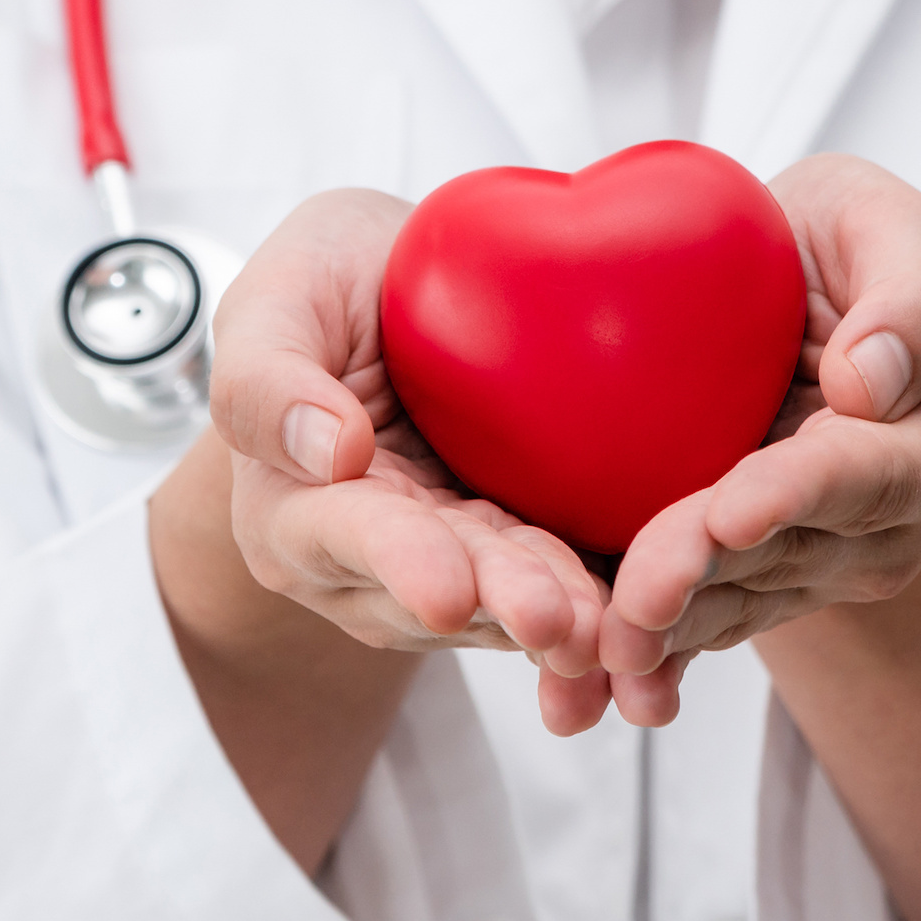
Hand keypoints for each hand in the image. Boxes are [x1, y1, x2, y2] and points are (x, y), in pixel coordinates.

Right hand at [208, 190, 618, 733]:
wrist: (402, 293)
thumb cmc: (323, 290)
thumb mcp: (275, 298)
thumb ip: (267, 377)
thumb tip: (328, 452)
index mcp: (296, 511)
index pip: (349, 537)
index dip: (402, 563)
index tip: (447, 590)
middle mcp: (371, 566)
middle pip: (446, 585)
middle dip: (504, 604)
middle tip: (557, 620)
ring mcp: (454, 569)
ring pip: (512, 604)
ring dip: (566, 621)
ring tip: (612, 629)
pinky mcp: (526, 558)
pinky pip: (569, 589)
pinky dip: (608, 610)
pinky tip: (652, 628)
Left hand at [598, 153, 920, 725]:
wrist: (803, 308)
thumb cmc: (851, 255)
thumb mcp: (892, 228)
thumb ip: (916, 299)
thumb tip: (876, 381)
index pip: (866, 472)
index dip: (797, 493)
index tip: (733, 507)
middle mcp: (880, 526)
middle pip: (785, 554)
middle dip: (705, 577)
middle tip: (635, 597)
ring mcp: (810, 565)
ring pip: (731, 603)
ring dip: (664, 634)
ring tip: (598, 652)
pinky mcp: (742, 583)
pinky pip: (691, 624)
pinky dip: (640, 654)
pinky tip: (584, 688)